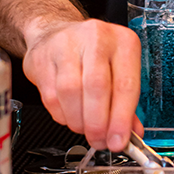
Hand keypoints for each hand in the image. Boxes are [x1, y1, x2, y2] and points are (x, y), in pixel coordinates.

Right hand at [22, 18, 143, 151]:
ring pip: (71, 92)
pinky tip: (70, 117)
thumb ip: (127, 104)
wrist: (57, 32)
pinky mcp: (42, 57)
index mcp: (124, 42)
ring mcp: (66, 44)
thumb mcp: (119, 71)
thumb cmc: (95, 55)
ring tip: (85, 129)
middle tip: (99, 140)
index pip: (126, 85)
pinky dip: (62, 114)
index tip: (118, 141)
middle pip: (97, 87)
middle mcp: (96, 38)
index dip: (121, 119)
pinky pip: (51, 95)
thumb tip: (132, 134)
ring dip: (79, 120)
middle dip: (98, 123)